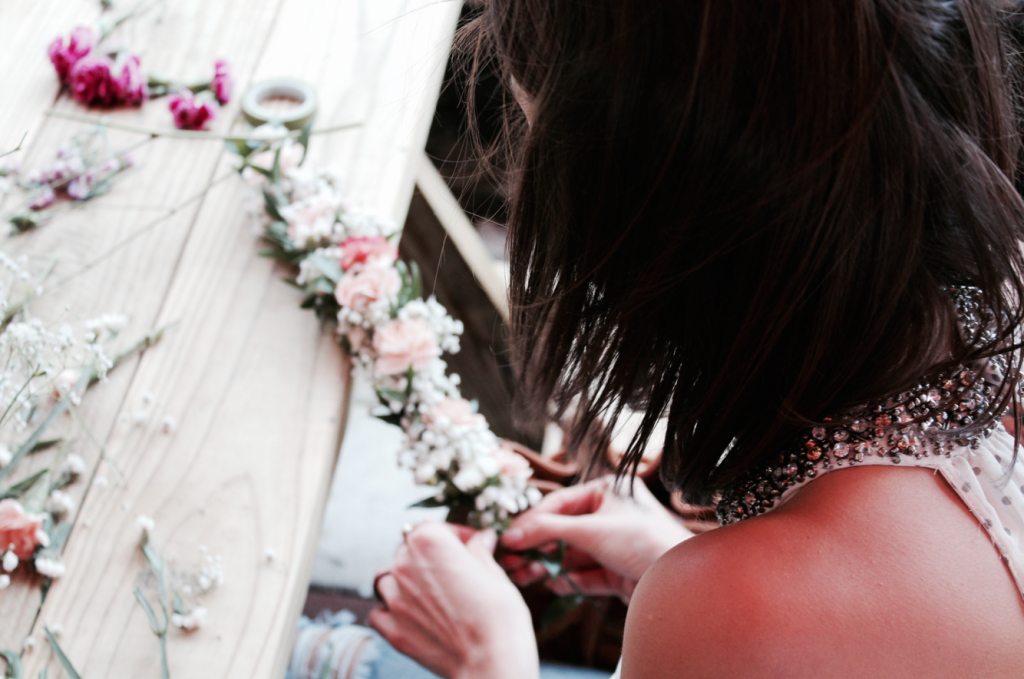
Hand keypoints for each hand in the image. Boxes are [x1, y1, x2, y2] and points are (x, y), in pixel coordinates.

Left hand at [367, 522, 539, 678]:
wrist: (491, 662)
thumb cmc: (498, 617)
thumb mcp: (494, 573)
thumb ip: (480, 551)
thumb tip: (481, 540)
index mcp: (429, 542)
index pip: (436, 526)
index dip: (458, 533)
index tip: (472, 542)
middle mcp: (405, 566)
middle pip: (409, 548)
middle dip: (430, 554)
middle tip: (455, 567)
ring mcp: (395, 600)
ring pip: (388, 577)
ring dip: (405, 579)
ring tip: (430, 589)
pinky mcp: (393, 630)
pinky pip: (379, 612)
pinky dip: (390, 610)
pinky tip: (411, 612)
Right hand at [500, 476, 692, 599]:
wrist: (680, 580)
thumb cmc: (643, 541)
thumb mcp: (590, 530)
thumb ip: (547, 531)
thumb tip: (510, 535)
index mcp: (608, 490)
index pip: (559, 503)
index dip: (532, 521)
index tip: (507, 538)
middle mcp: (610, 514)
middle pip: (562, 531)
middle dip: (536, 547)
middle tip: (510, 561)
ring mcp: (614, 544)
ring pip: (571, 555)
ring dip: (547, 566)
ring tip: (523, 576)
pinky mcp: (618, 571)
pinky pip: (586, 574)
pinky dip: (568, 580)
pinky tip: (552, 585)